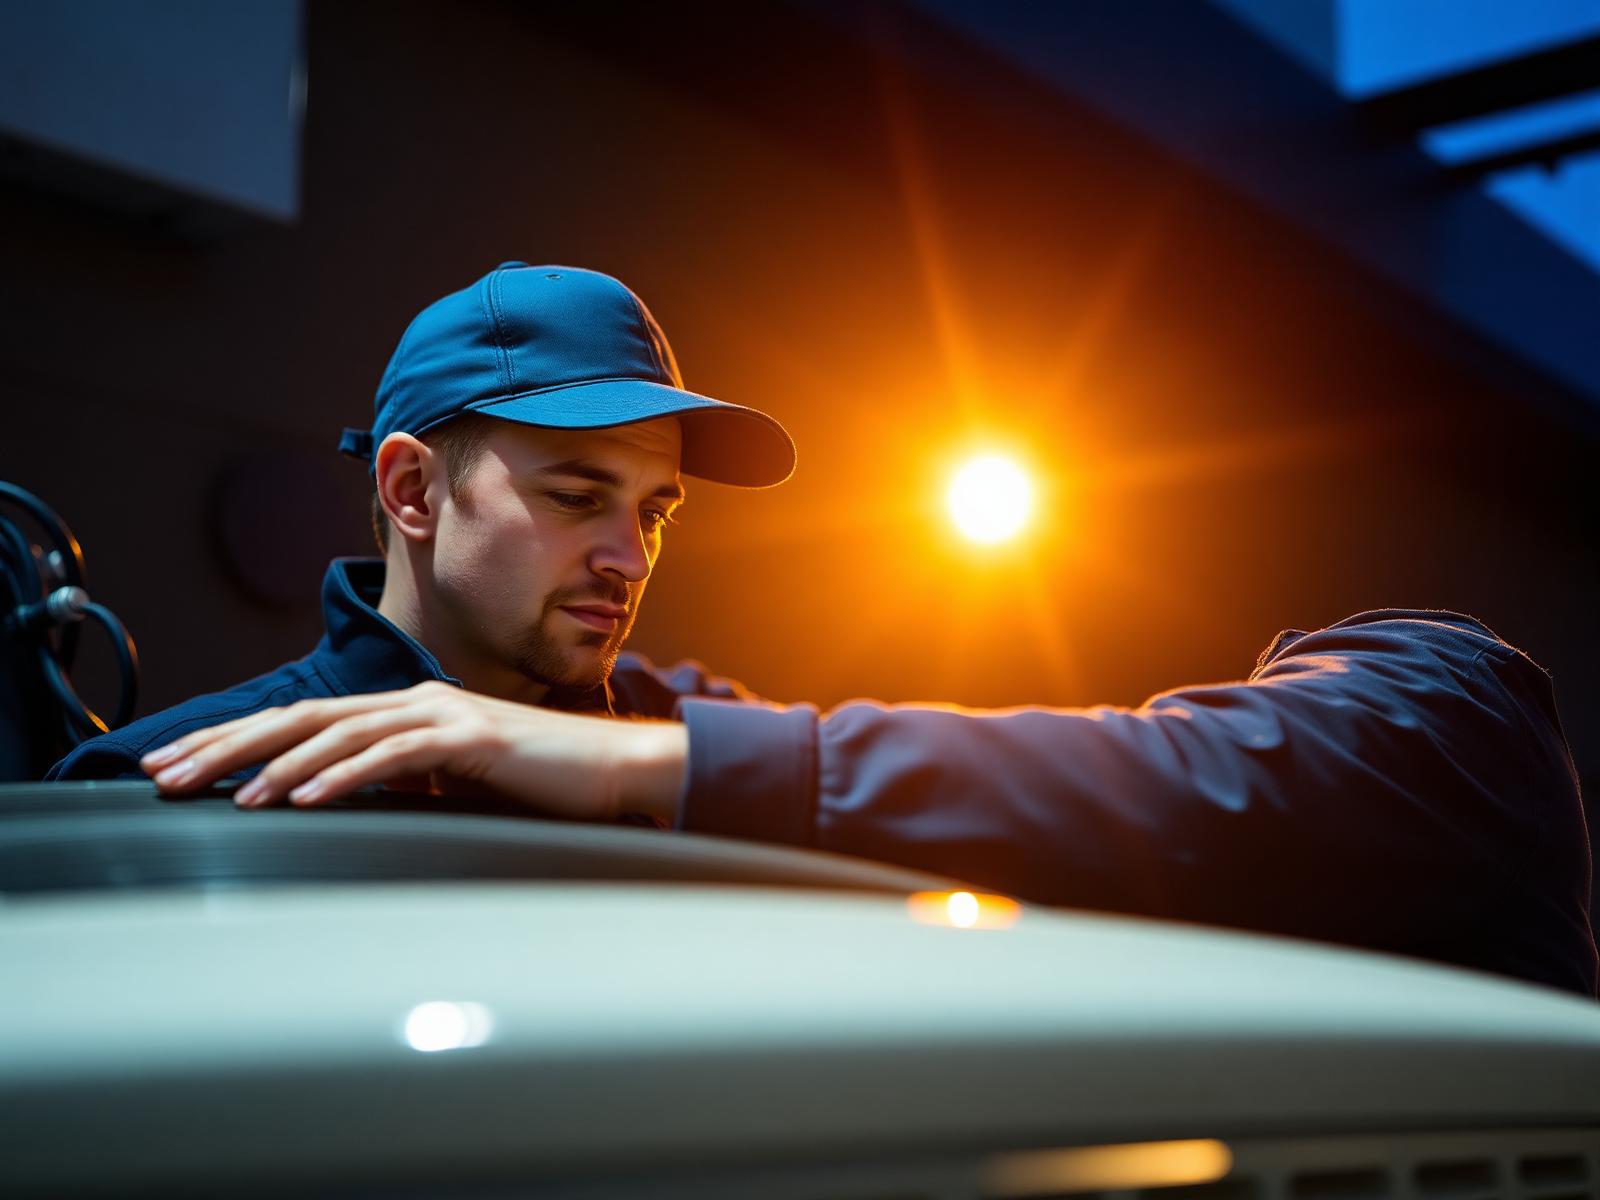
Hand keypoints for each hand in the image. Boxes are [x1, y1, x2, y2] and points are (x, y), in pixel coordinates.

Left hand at [138, 682, 688, 821]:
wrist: (615, 770)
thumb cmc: (540, 781)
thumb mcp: (455, 782)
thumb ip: (405, 781)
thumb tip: (347, 799)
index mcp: (407, 709)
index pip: (305, 720)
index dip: (237, 738)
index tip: (182, 762)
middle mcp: (416, 701)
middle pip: (303, 716)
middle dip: (228, 743)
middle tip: (166, 772)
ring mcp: (443, 714)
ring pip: (340, 731)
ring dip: (276, 764)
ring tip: (225, 795)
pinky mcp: (472, 737)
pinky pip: (394, 754)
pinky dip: (344, 774)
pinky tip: (304, 797)